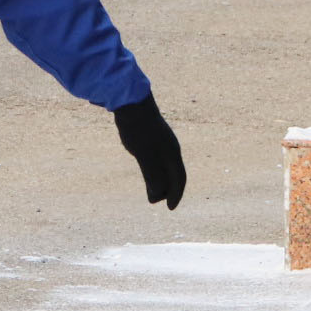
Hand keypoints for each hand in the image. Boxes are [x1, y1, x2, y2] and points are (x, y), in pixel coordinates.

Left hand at [113, 94, 186, 208]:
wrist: (131, 102)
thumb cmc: (139, 129)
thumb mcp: (144, 155)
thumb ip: (152, 175)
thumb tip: (158, 195)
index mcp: (172, 153)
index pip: (179, 178)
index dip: (176, 194)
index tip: (170, 208)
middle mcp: (169, 148)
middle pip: (172, 174)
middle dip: (165, 190)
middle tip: (153, 201)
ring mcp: (160, 142)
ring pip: (163, 166)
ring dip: (157, 180)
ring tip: (148, 191)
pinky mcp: (149, 137)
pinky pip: (155, 158)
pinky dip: (152, 170)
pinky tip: (145, 170)